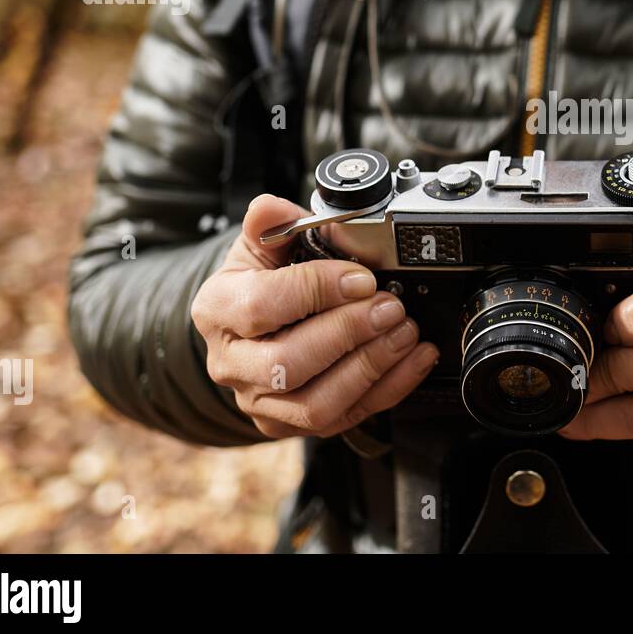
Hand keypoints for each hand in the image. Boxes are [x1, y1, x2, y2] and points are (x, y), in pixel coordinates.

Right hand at [191, 194, 439, 438]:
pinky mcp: (291, 424)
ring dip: (371, 367)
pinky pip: (345, 418)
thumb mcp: (259, 245)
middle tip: (390, 307)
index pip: (261, 306)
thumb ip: (269, 223)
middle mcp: (232, 363)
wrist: (251, 327)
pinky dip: (390, 388)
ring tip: (405, 332)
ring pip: (316, 405)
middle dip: (349, 333)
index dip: (316, 290)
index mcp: (218, 310)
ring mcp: (261, 401)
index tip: (361, 277)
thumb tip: (273, 209)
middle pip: (288, 364)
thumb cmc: (259, 282)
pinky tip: (415, 359)